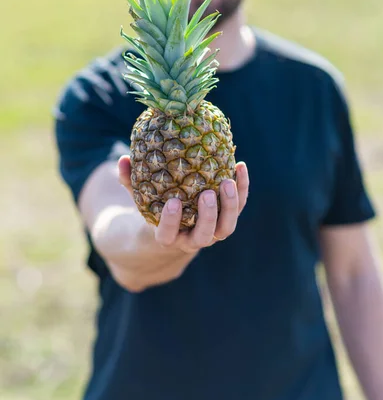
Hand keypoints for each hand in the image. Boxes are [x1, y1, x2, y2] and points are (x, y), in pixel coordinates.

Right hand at [118, 156, 248, 254]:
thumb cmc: (153, 210)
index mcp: (167, 238)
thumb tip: (122, 160)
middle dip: (208, 216)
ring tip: (227, 181)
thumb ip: (130, 182)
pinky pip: (238, 207)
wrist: (174, 232)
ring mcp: (211, 232)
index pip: (167, 236)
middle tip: (208, 194)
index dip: (170, 222)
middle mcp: (192, 239)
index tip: (172, 202)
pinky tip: (240, 166)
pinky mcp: (226, 219)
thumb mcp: (138, 198)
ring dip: (230, 206)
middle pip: (204, 236)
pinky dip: (242, 189)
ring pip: (226, 228)